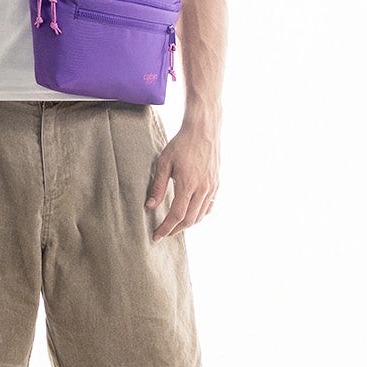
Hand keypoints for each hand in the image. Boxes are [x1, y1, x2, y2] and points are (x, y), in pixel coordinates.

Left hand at [146, 120, 218, 239]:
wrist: (204, 130)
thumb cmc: (181, 144)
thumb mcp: (164, 162)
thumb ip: (158, 186)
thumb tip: (150, 206)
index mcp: (188, 184)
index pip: (177, 215)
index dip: (166, 228)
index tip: (156, 236)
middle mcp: (203, 189)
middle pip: (189, 219)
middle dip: (175, 230)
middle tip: (164, 233)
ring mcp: (212, 187)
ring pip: (201, 215)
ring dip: (187, 224)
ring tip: (175, 226)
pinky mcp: (217, 184)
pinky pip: (209, 206)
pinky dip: (200, 214)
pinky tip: (191, 214)